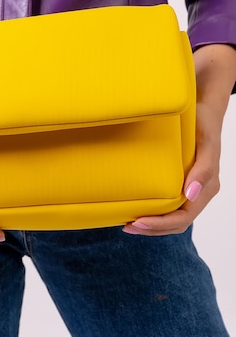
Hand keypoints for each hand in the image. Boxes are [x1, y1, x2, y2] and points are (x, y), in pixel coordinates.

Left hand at [122, 43, 235, 236]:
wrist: (203, 109)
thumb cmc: (202, 122)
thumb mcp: (206, 140)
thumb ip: (204, 167)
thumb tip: (189, 194)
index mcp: (208, 184)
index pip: (184, 215)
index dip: (161, 223)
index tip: (137, 221)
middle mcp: (201, 190)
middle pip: (178, 222)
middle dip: (153, 228)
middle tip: (127, 226)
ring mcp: (192, 188)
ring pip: (174, 219)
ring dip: (152, 226)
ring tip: (129, 224)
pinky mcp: (183, 182)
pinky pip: (171, 207)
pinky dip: (155, 215)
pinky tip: (137, 211)